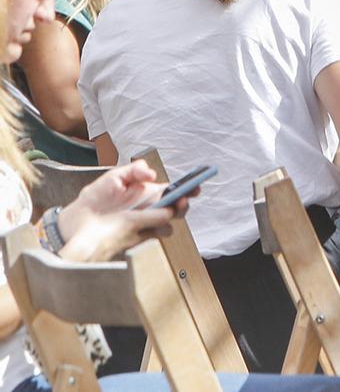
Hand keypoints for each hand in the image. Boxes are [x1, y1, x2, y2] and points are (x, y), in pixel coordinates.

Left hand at [56, 161, 188, 261]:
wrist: (77, 220)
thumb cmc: (96, 198)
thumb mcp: (114, 177)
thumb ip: (134, 170)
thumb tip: (152, 174)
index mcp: (148, 193)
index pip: (173, 190)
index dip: (188, 187)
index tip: (194, 184)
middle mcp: (151, 209)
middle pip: (177, 206)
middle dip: (184, 201)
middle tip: (182, 198)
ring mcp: (146, 223)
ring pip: (170, 221)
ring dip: (172, 215)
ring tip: (168, 208)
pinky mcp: (139, 236)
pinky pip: (157, 233)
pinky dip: (158, 227)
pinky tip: (152, 221)